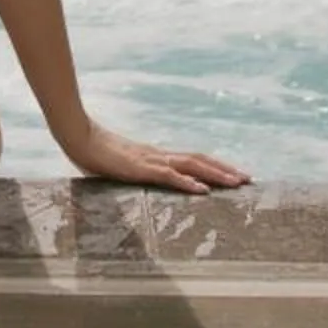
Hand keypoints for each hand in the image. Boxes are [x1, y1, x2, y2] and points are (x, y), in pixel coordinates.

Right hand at [64, 120, 250, 196]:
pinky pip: (169, 176)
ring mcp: (151, 160)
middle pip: (199, 160)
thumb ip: (135, 172)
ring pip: (191, 166)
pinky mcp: (140, 168)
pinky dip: (188, 183)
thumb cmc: (96, 153)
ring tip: (236, 183)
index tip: (235, 175)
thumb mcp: (122, 167)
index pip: (193, 159)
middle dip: (225, 170)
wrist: (78, 137)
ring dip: (216, 174)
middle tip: (248, 180)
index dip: (215, 166)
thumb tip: (145, 180)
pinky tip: (203, 190)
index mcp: (156, 156)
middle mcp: (159, 155)